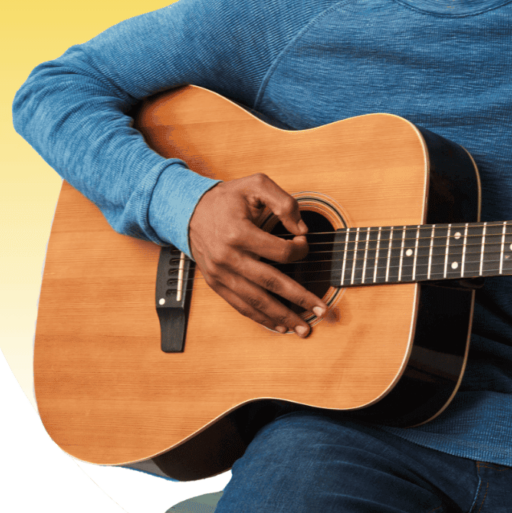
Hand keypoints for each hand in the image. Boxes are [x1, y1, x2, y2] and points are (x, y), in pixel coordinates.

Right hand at [187, 173, 328, 335]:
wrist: (189, 210)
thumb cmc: (227, 198)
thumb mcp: (256, 185)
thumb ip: (284, 202)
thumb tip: (302, 229)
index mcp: (239, 233)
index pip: (279, 251)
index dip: (300, 250)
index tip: (305, 244)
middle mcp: (228, 257)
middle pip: (270, 282)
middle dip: (299, 298)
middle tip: (322, 310)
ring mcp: (220, 274)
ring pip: (255, 301)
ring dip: (282, 316)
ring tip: (303, 328)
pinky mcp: (216, 283)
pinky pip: (240, 305)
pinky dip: (260, 318)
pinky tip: (278, 326)